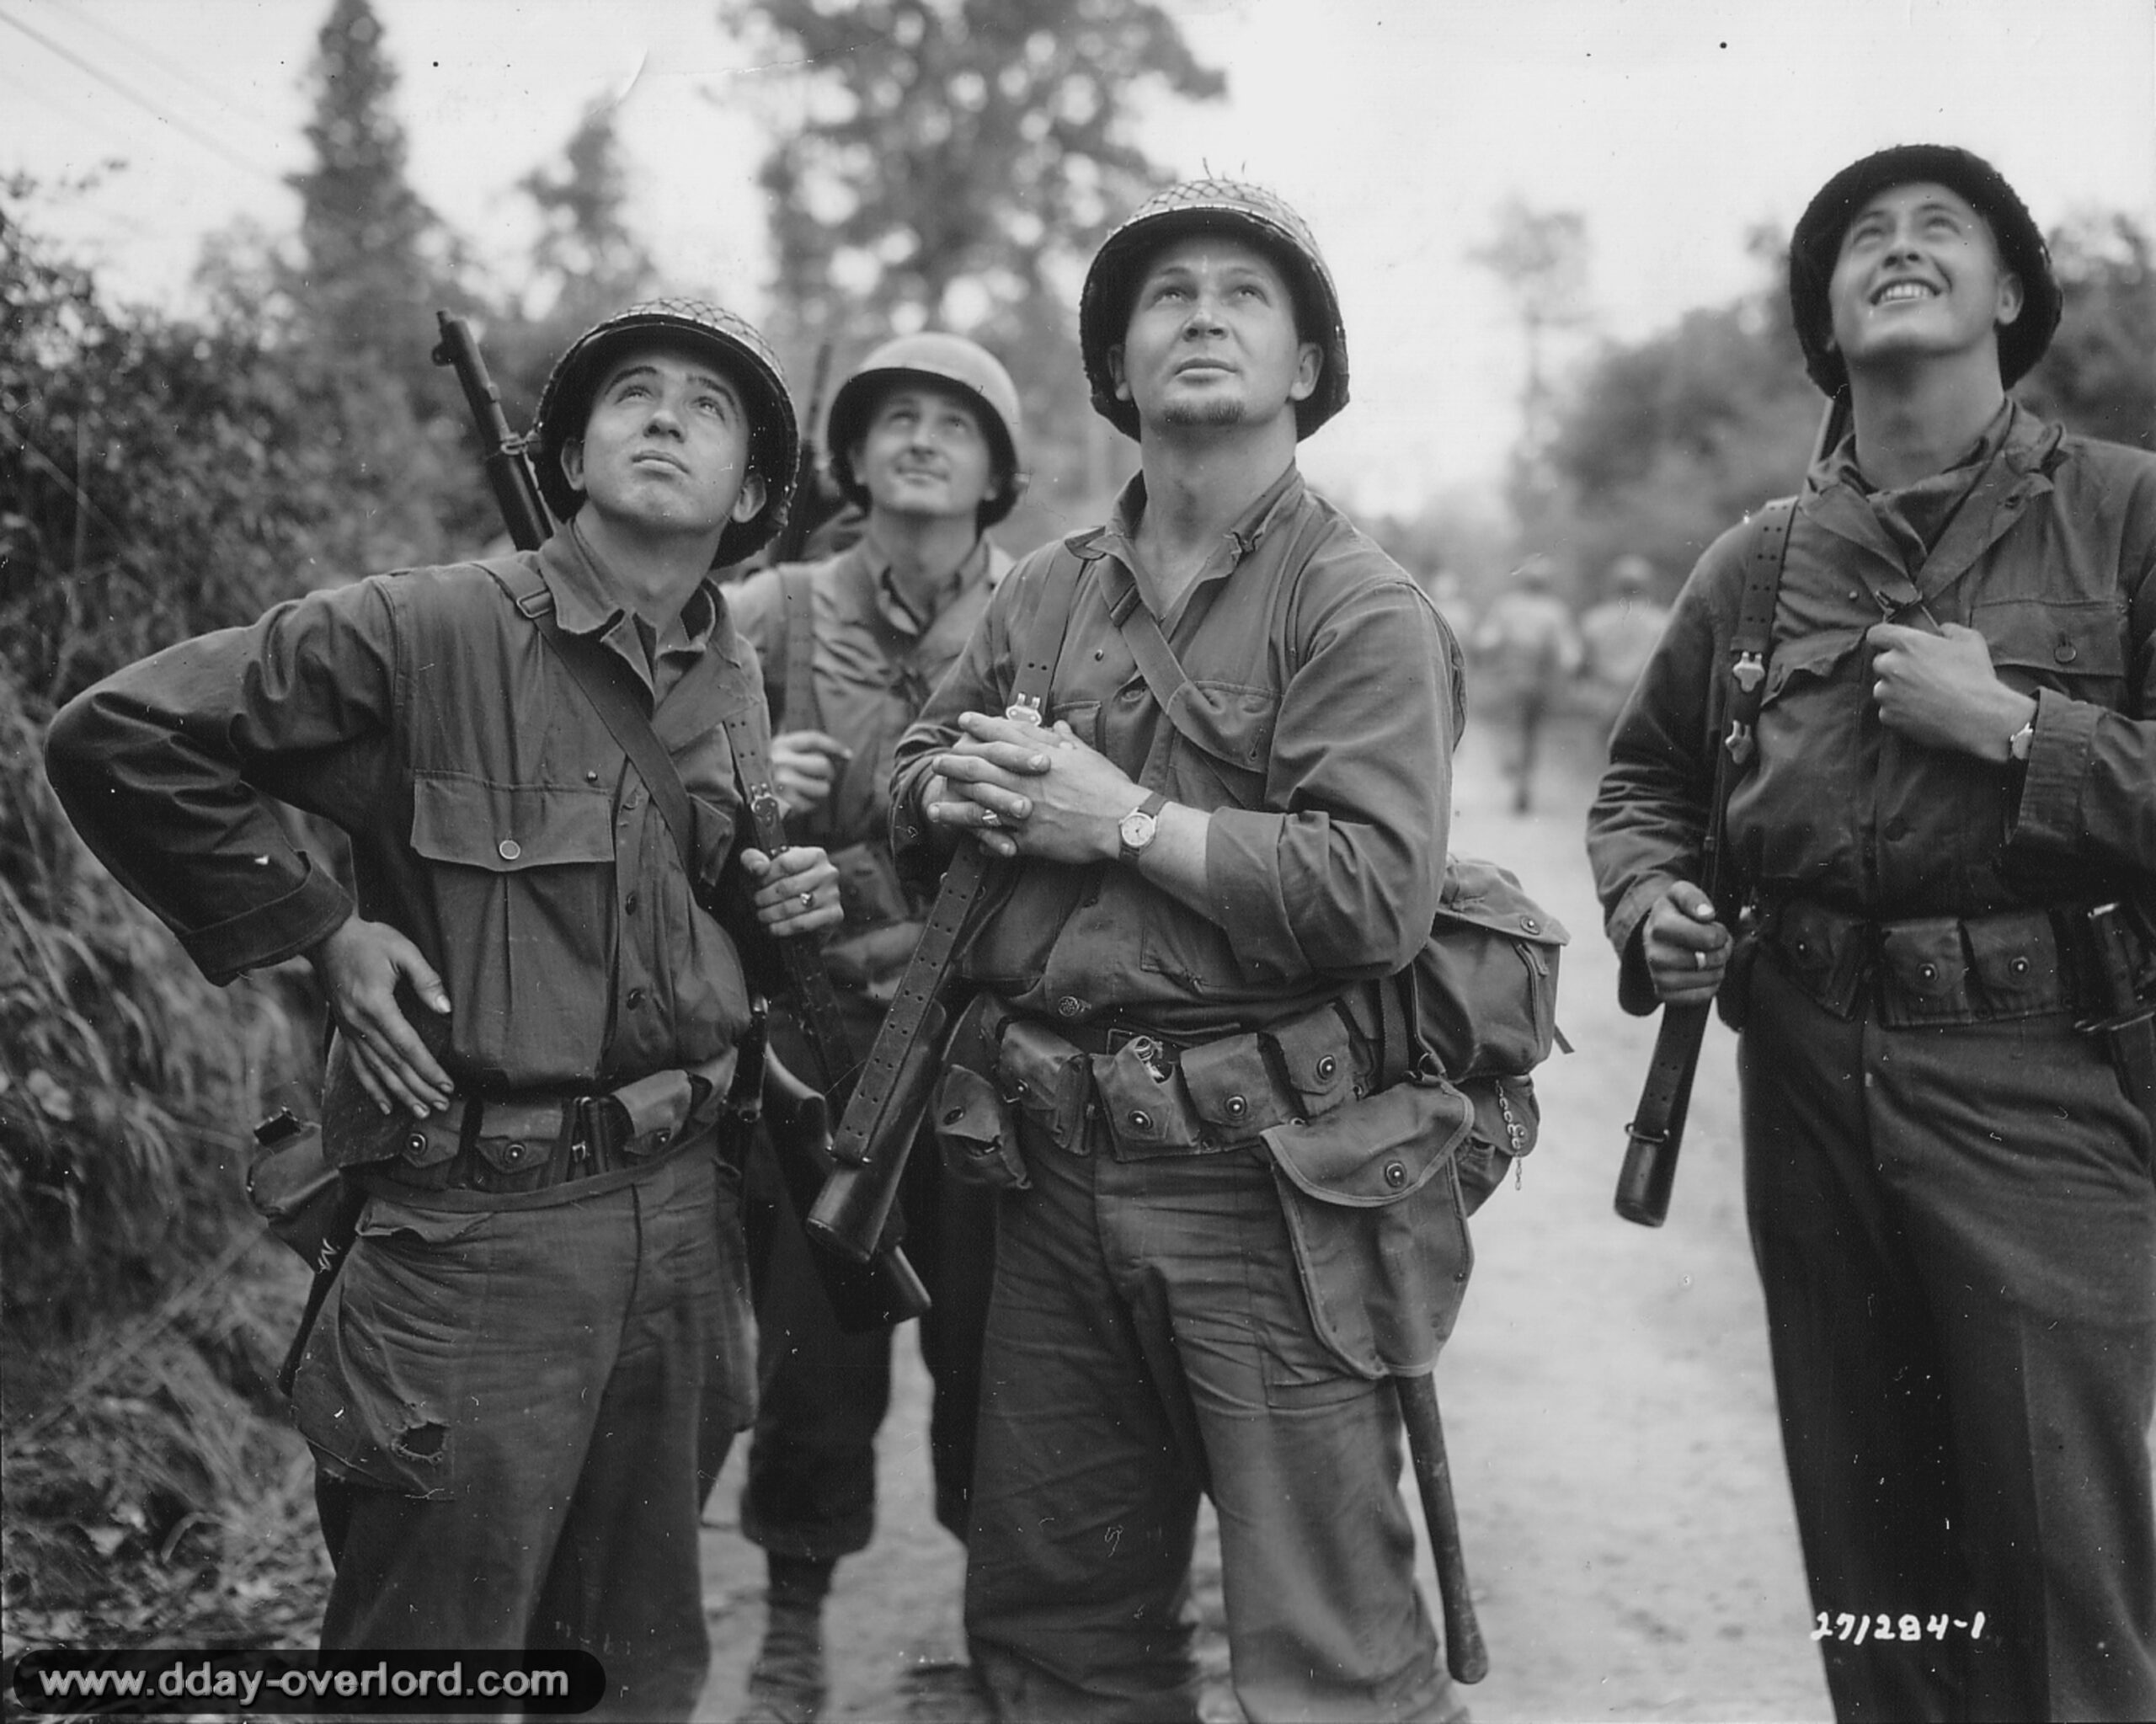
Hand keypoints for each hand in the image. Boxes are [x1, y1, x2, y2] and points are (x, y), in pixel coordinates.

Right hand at [307, 915, 453, 1117]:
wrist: (328, 939)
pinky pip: (357, 1066)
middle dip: (420, 1089)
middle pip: (395, 1065)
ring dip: (400, 1094)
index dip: (428, 1069)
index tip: (447, 1085)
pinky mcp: (344, 1031)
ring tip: (420, 1112)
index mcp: (377, 1006)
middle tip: (441, 1105)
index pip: (408, 1047)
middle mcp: (360, 1025)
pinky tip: (384, 1104)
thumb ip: (426, 980)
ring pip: (377, 1071)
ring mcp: (349, 1030)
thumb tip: (445, 1008)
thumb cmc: (369, 941)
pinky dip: (372, 1088)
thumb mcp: (403, 951)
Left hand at [742, 845, 843, 937]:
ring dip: (770, 914)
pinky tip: (772, 928)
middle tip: (756, 902)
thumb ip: (754, 859)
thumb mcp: (766, 866)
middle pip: (787, 887)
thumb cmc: (783, 882)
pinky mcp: (833, 916)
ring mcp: (832, 895)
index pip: (785, 863)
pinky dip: (782, 928)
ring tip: (761, 915)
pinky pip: (802, 924)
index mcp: (815, 855)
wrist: (802, 908)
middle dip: (765, 897)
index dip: (765, 876)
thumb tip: (759, 868)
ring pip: (792, 907)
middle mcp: (828, 873)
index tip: (757, 883)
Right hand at [770, 729, 850, 815]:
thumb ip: (802, 751)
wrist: (739, 796)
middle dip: (828, 775)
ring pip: (822, 788)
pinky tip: (800, 802)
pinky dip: (809, 806)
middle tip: (823, 780)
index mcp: (780, 744)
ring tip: (809, 792)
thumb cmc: (764, 774)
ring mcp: (782, 781)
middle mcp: (781, 760)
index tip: (848, 755)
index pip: (814, 739)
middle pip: (823, 765)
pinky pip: (811, 805)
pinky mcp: (784, 801)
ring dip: (820, 793)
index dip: (834, 746)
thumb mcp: (777, 754)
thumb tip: (844, 755)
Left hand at [928, 712, 1136, 862]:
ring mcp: (1025, 810)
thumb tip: (1055, 726)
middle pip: (981, 768)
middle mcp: (1027, 781)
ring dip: (955, 805)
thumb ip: (1065, 741)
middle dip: (955, 764)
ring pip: (980, 805)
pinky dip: (981, 838)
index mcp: (1041, 757)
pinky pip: (998, 839)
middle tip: (938, 763)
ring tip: (935, 805)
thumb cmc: (1108, 786)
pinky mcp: (1031, 838)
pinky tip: (967, 838)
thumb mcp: (1087, 755)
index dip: (980, 727)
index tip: (963, 722)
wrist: (1122, 820)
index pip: (1003, 736)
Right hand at [1642, 882, 1729, 1005]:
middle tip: (1719, 946)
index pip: (1705, 937)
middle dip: (1721, 953)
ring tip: (1713, 959)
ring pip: (1703, 980)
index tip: (1718, 930)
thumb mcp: (1680, 894)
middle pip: (1704, 961)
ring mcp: (1656, 974)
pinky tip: (1706, 974)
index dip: (1720, 935)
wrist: (1656, 936)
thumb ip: (1693, 898)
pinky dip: (1709, 987)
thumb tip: (1706, 914)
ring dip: (1717, 970)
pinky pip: (1696, 997)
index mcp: (1659, 924)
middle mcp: (1653, 951)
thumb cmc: (1675, 913)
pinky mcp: (1662, 993)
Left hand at [1869, 622, 2035, 759]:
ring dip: (1896, 690)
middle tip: (1919, 674)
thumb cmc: (1975, 677)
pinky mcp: (1888, 716)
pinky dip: (1900, 711)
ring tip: (1924, 696)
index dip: (1884, 638)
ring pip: (1883, 688)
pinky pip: (1888, 710)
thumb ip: (1950, 630)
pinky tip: (1923, 711)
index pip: (1876, 633)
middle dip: (1895, 666)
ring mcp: (1886, 693)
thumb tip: (1943, 630)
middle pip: (1880, 662)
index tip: (1892, 644)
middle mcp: (1890, 666)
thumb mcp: (1971, 641)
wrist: (1977, 717)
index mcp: (1907, 643)